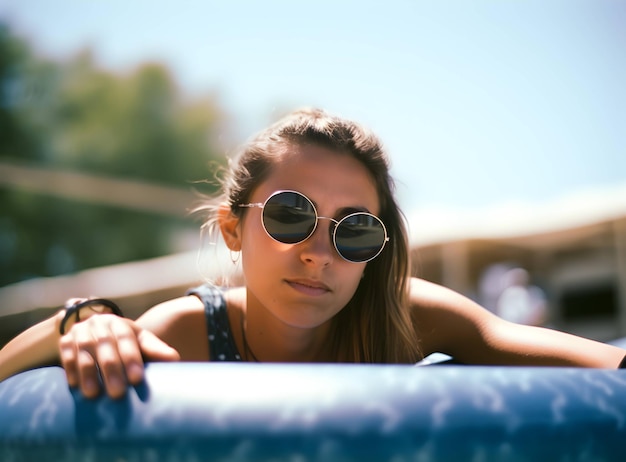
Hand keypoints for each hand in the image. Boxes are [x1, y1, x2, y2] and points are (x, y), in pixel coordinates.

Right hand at [58, 313, 179, 398]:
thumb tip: (175, 359)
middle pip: (105, 346)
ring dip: (88, 373)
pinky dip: (71, 370)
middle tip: (117, 394)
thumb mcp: (140, 342)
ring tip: (93, 394)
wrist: (94, 330)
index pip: (127, 338)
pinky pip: (66, 355)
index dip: (132, 358)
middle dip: (111, 370)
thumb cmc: (123, 341)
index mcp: (120, 323)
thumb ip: (155, 350)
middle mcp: (99, 324)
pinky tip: (74, 386)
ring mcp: (80, 331)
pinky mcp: (64, 341)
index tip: (137, 379)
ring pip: (84, 351)